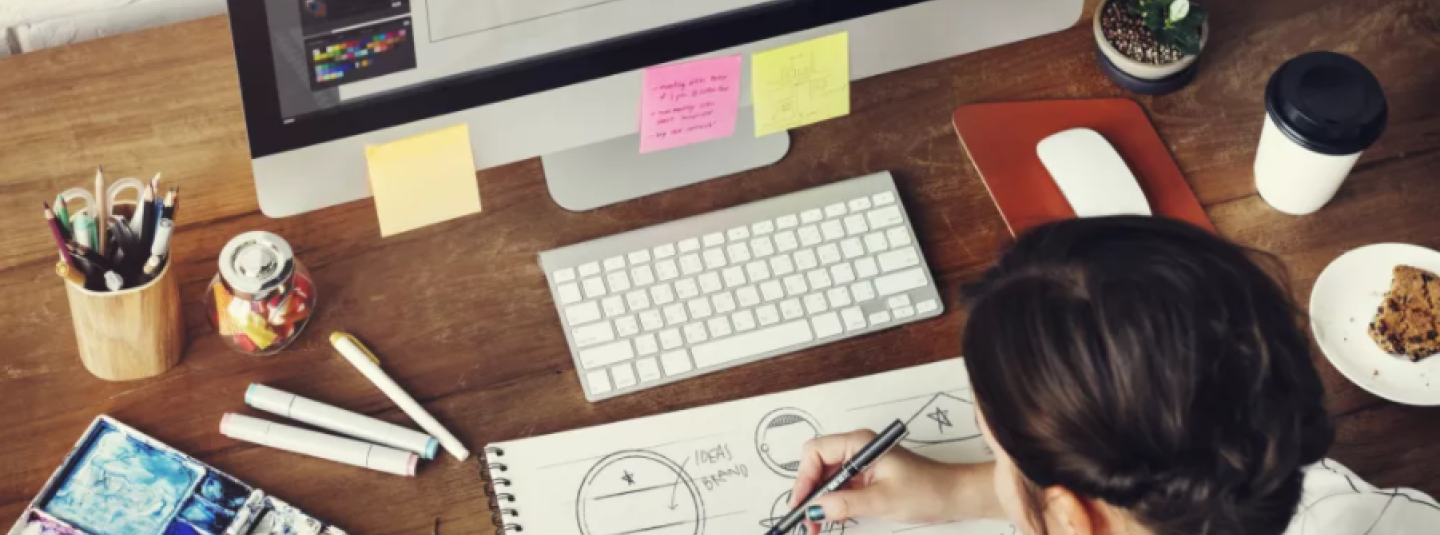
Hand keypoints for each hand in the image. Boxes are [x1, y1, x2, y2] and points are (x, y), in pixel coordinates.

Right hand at [789, 430, 999, 532]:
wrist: (955, 496)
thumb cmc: (928, 489)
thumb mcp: (883, 499)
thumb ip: (847, 503)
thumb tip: (817, 508)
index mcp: (860, 443)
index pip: (817, 452)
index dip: (804, 477)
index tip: (802, 502)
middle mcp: (858, 449)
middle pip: (818, 464)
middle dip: (808, 490)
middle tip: (804, 517)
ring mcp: (863, 462)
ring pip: (828, 477)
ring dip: (819, 499)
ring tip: (815, 523)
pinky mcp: (868, 477)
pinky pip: (841, 486)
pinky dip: (832, 502)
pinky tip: (830, 518)